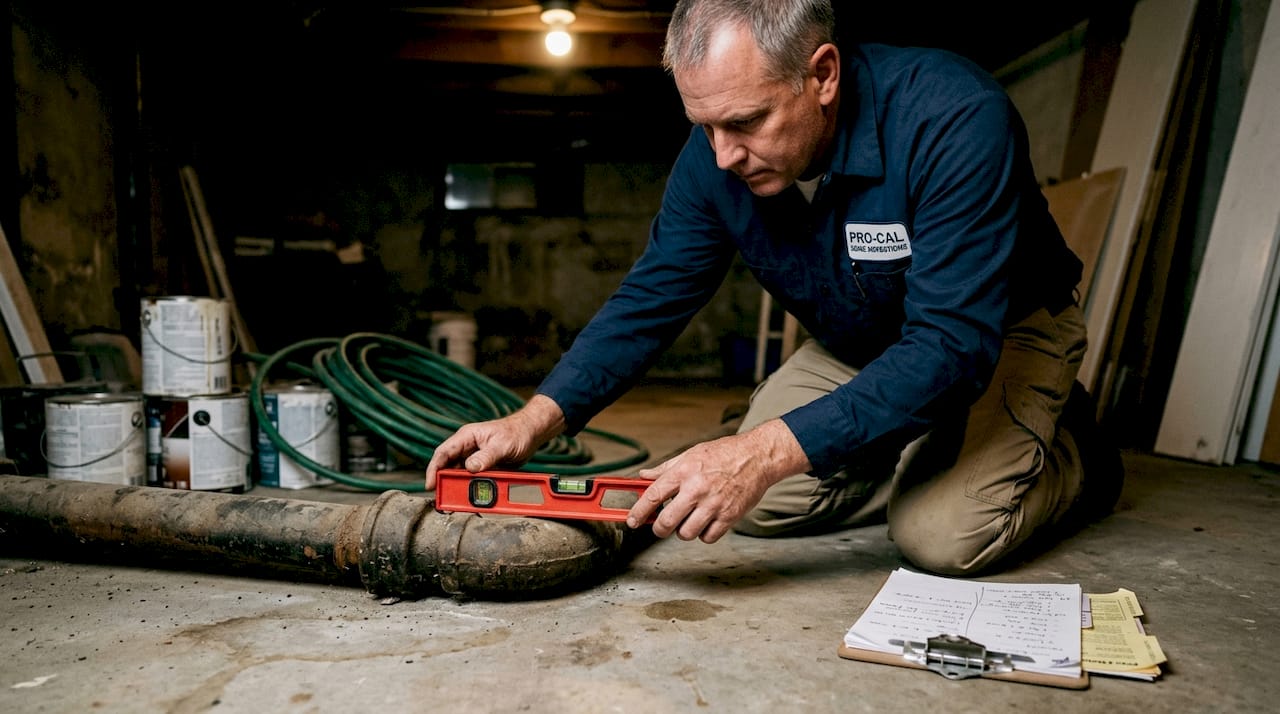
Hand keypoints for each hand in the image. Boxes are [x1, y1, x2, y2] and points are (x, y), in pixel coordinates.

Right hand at [425, 394, 565, 489]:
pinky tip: (472, 496)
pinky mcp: (483, 466)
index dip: (433, 469)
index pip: (443, 452)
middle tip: (443, 498)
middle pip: (448, 466)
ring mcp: (474, 457)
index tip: (430, 484)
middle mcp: (467, 447)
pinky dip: (471, 487)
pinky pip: (473, 479)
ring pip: (460, 475)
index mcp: (467, 436)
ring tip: (457, 500)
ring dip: (458, 486)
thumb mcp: (502, 444)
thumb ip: (486, 456)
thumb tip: (470, 468)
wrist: (531, 434)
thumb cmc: (516, 432)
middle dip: (444, 482)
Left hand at [626, 419, 809, 542]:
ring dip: (682, 531)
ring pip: (686, 533)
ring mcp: (714, 504)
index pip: (652, 497)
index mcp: (684, 472)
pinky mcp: (729, 516)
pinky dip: (703, 534)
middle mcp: (697, 489)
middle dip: (658, 528)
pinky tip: (705, 522)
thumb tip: (643, 477)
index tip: (632, 520)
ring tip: (687, 521)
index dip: (638, 512)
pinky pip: (708, 537)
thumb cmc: (724, 454)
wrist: (757, 457)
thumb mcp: (690, 454)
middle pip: (666, 522)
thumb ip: (665, 469)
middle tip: (660, 526)